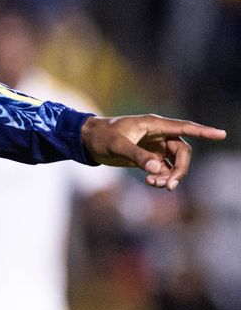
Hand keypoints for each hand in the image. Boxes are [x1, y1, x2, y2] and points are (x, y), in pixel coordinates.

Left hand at [81, 114, 226, 189]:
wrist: (87, 140)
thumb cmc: (101, 136)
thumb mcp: (117, 145)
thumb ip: (137, 156)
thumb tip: (158, 169)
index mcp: (154, 124)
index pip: (184, 127)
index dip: (204, 132)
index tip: (221, 134)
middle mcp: (159, 134)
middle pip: (183, 152)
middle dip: (180, 170)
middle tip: (168, 184)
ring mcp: (155, 146)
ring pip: (175, 163)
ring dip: (170, 176)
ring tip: (154, 184)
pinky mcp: (150, 157)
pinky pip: (165, 169)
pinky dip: (162, 178)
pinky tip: (151, 183)